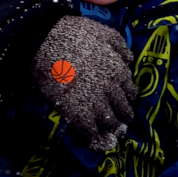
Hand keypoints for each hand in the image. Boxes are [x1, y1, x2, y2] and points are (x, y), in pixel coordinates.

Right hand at [33, 16, 136, 151]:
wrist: (46, 43)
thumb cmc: (74, 34)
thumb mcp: (104, 33)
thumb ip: (120, 47)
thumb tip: (130, 60)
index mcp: (119, 72)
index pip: (131, 93)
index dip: (127, 99)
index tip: (123, 102)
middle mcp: (111, 90)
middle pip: (123, 110)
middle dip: (122, 117)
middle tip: (120, 123)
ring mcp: (95, 103)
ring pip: (110, 123)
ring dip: (111, 129)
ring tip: (110, 136)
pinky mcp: (77, 114)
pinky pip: (91, 133)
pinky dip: (95, 140)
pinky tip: (95, 143)